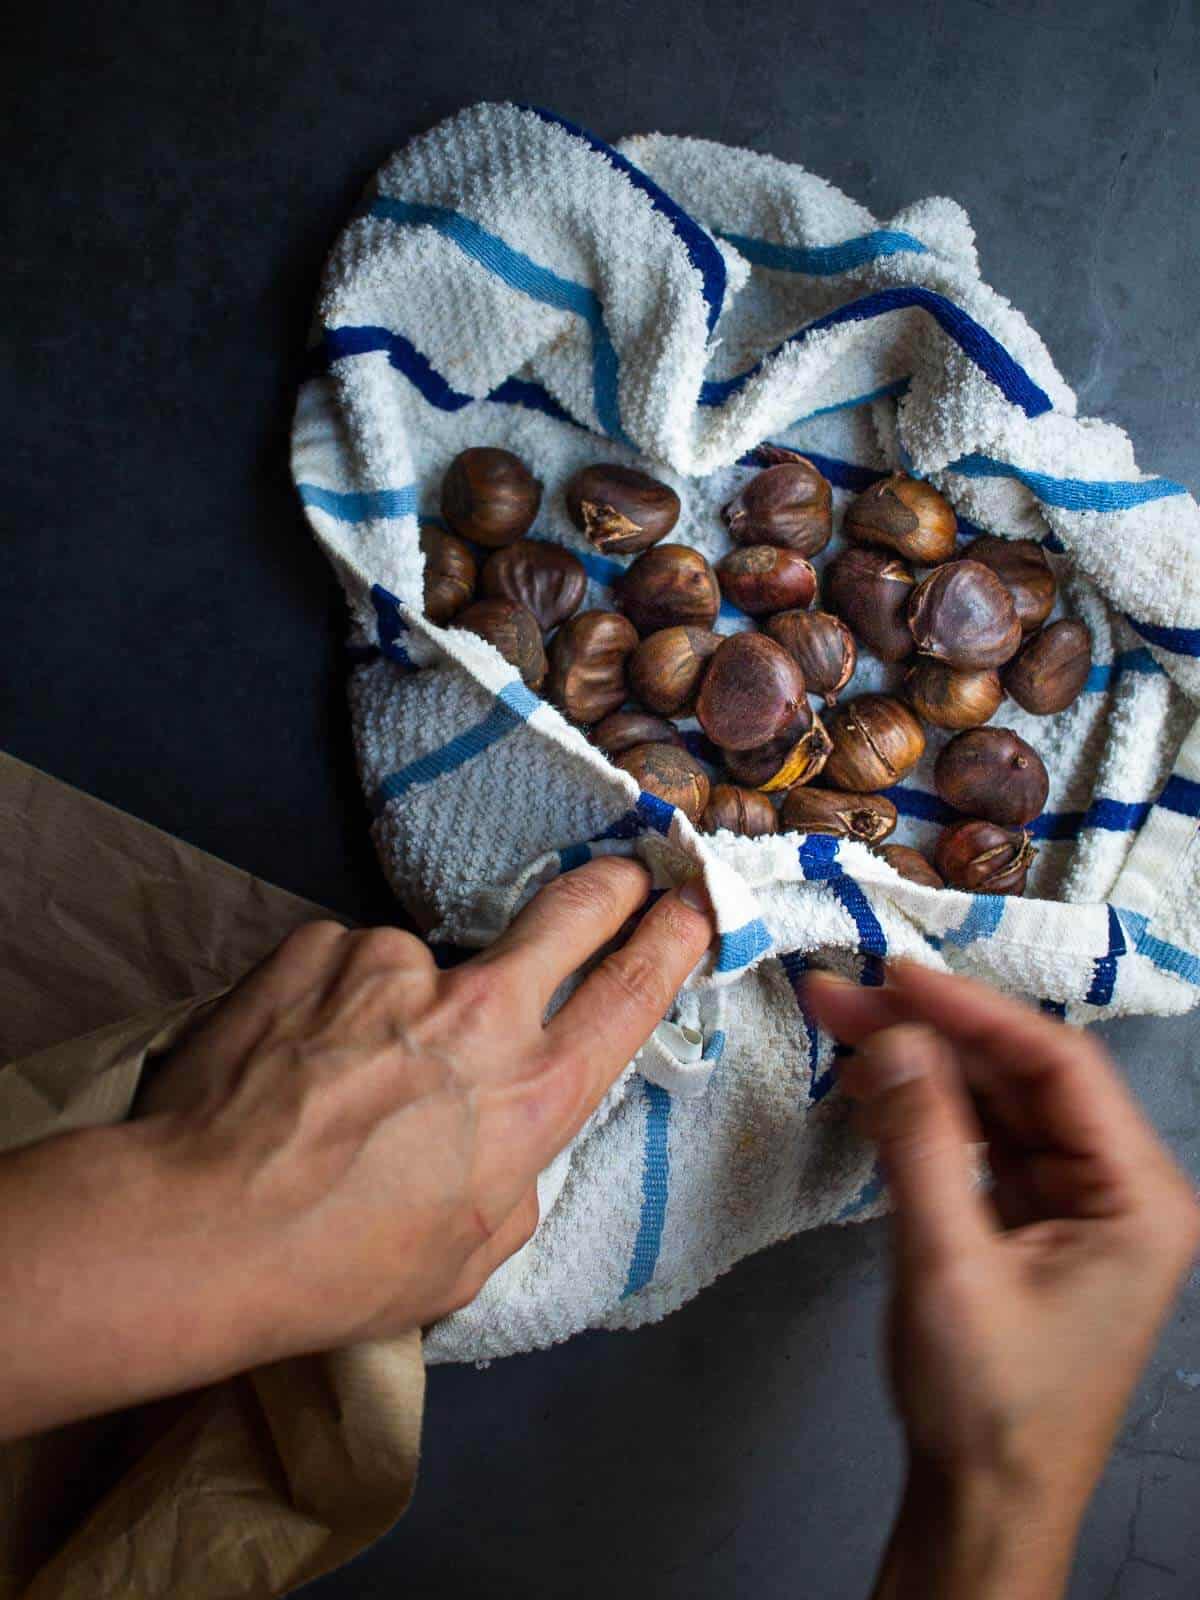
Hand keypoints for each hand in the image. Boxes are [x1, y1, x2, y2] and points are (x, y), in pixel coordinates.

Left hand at [0, 858, 712, 1437]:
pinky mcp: (318, 944)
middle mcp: (479, 1009)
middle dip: (609, 885)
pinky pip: (344, 964)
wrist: (202, 1227)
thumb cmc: (344, 1266)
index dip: (672, 940)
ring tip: (338, 1075)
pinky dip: (331, 1001)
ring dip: (403, 1002)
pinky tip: (292, 1056)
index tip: (689, 908)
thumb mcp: (472, 1253)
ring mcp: (394, 964)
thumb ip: (514, 1172)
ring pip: (424, 963)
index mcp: (533, 1092)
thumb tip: (505, 1134)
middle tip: (618, 874)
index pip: (630, 993)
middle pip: (571, 910)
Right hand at [805, 961, 1199, 1599]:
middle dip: (933, 1032)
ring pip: (996, 1102)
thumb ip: (920, 1141)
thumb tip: (893, 1033)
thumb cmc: (986, 1402)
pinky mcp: (1031, 1221)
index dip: (975, 1010)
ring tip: (842, 1024)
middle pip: (1023, 1076)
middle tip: (843, 994)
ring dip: (922, 1064)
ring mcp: (1074, 1203)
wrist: (985, 1505)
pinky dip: (925, 1111)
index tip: (895, 972)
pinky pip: (980, 1142)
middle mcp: (1118, 1187)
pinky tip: (872, 1084)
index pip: (1059, 1066)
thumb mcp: (948, 1267)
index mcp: (1138, 1196)